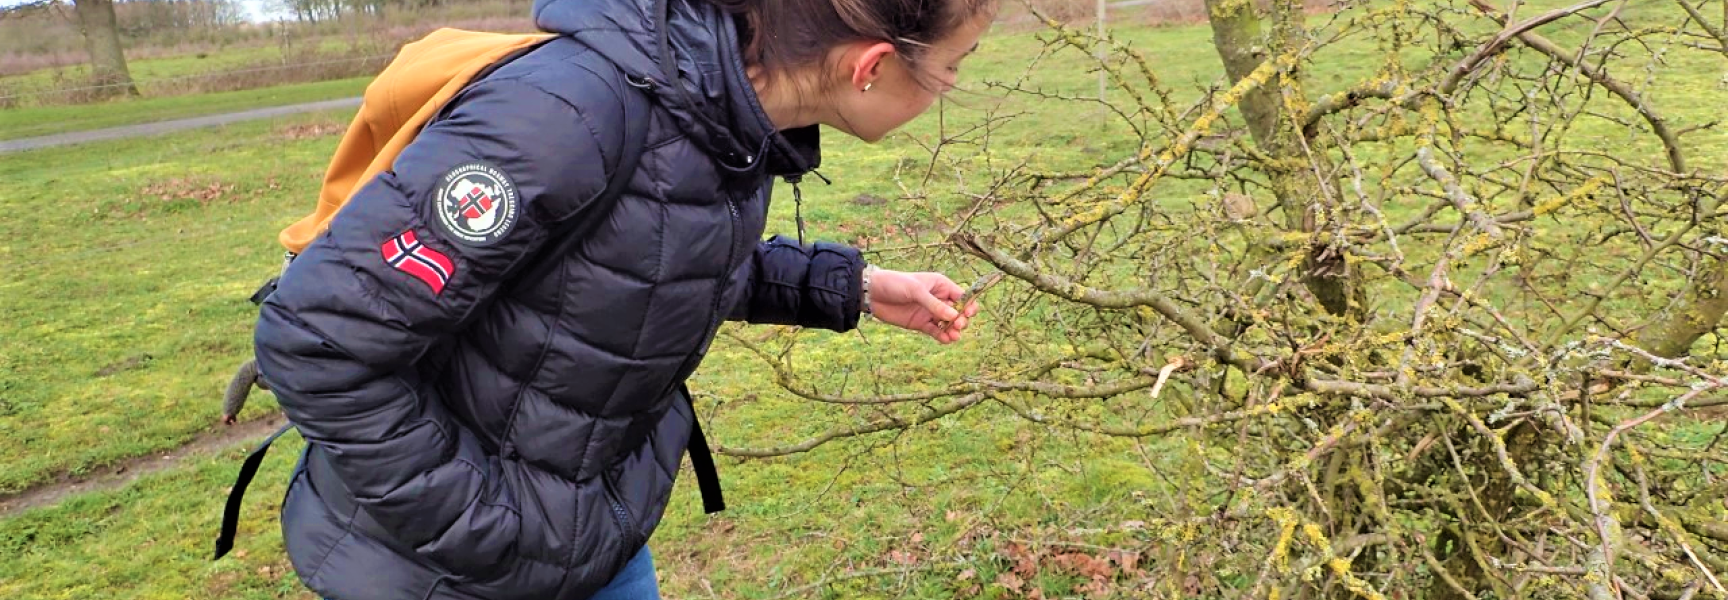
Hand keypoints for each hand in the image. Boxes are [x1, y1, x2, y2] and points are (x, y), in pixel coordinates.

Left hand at [866, 269, 981, 343]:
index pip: (961, 296)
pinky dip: (942, 336)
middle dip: (961, 319)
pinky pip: (936, 331)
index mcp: (941, 285)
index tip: (969, 313)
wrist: (873, 293)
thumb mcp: (915, 291)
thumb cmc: (895, 283)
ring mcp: (930, 312)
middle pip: (958, 312)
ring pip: (948, 324)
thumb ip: (934, 304)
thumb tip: (954, 317)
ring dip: (953, 330)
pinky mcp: (921, 324)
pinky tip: (946, 340)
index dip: (968, 305)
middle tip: (958, 325)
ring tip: (954, 336)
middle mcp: (938, 299)